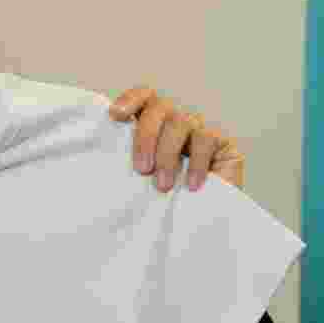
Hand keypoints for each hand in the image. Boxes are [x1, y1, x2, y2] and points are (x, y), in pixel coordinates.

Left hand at [108, 86, 244, 192]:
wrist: (201, 225)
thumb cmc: (164, 201)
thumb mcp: (140, 179)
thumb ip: (127, 161)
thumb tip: (100, 154)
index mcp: (153, 123)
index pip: (143, 96)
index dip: (130, 100)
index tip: (116, 115)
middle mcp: (176, 120)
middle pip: (159, 108)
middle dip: (145, 137)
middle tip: (142, 169)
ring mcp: (200, 129)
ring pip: (181, 122)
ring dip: (167, 154)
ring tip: (162, 185)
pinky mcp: (223, 143)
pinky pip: (206, 139)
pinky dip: (195, 163)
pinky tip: (189, 184)